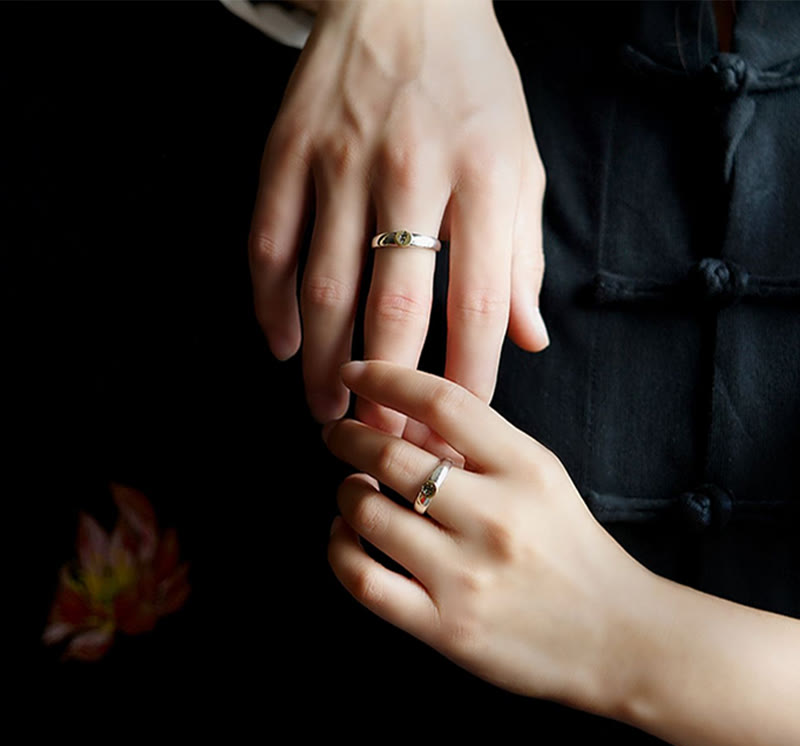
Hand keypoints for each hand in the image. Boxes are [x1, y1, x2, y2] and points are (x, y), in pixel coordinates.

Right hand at [249, 0, 548, 429]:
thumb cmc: (474, 87)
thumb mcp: (521, 161)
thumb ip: (524, 256)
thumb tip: (527, 341)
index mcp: (484, 175)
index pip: (479, 302)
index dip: (467, 376)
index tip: (455, 425)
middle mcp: (411, 170)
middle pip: (395, 309)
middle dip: (387, 390)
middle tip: (382, 442)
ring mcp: (340, 160)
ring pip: (325, 287)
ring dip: (324, 365)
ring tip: (328, 413)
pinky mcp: (287, 151)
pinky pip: (269, 243)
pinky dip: (270, 306)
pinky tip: (283, 347)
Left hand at [323, 361, 650, 714]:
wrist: (618, 637)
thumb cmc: (573, 549)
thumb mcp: (542, 478)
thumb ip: (481, 445)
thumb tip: (406, 416)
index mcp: (526, 469)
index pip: (443, 401)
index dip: (387, 378)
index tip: (357, 373)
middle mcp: (496, 518)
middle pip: (392, 456)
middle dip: (349, 437)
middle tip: (337, 435)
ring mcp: (468, 576)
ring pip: (369, 514)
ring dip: (346, 492)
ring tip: (351, 487)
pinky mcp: (447, 627)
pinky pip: (364, 580)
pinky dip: (339, 550)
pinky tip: (345, 536)